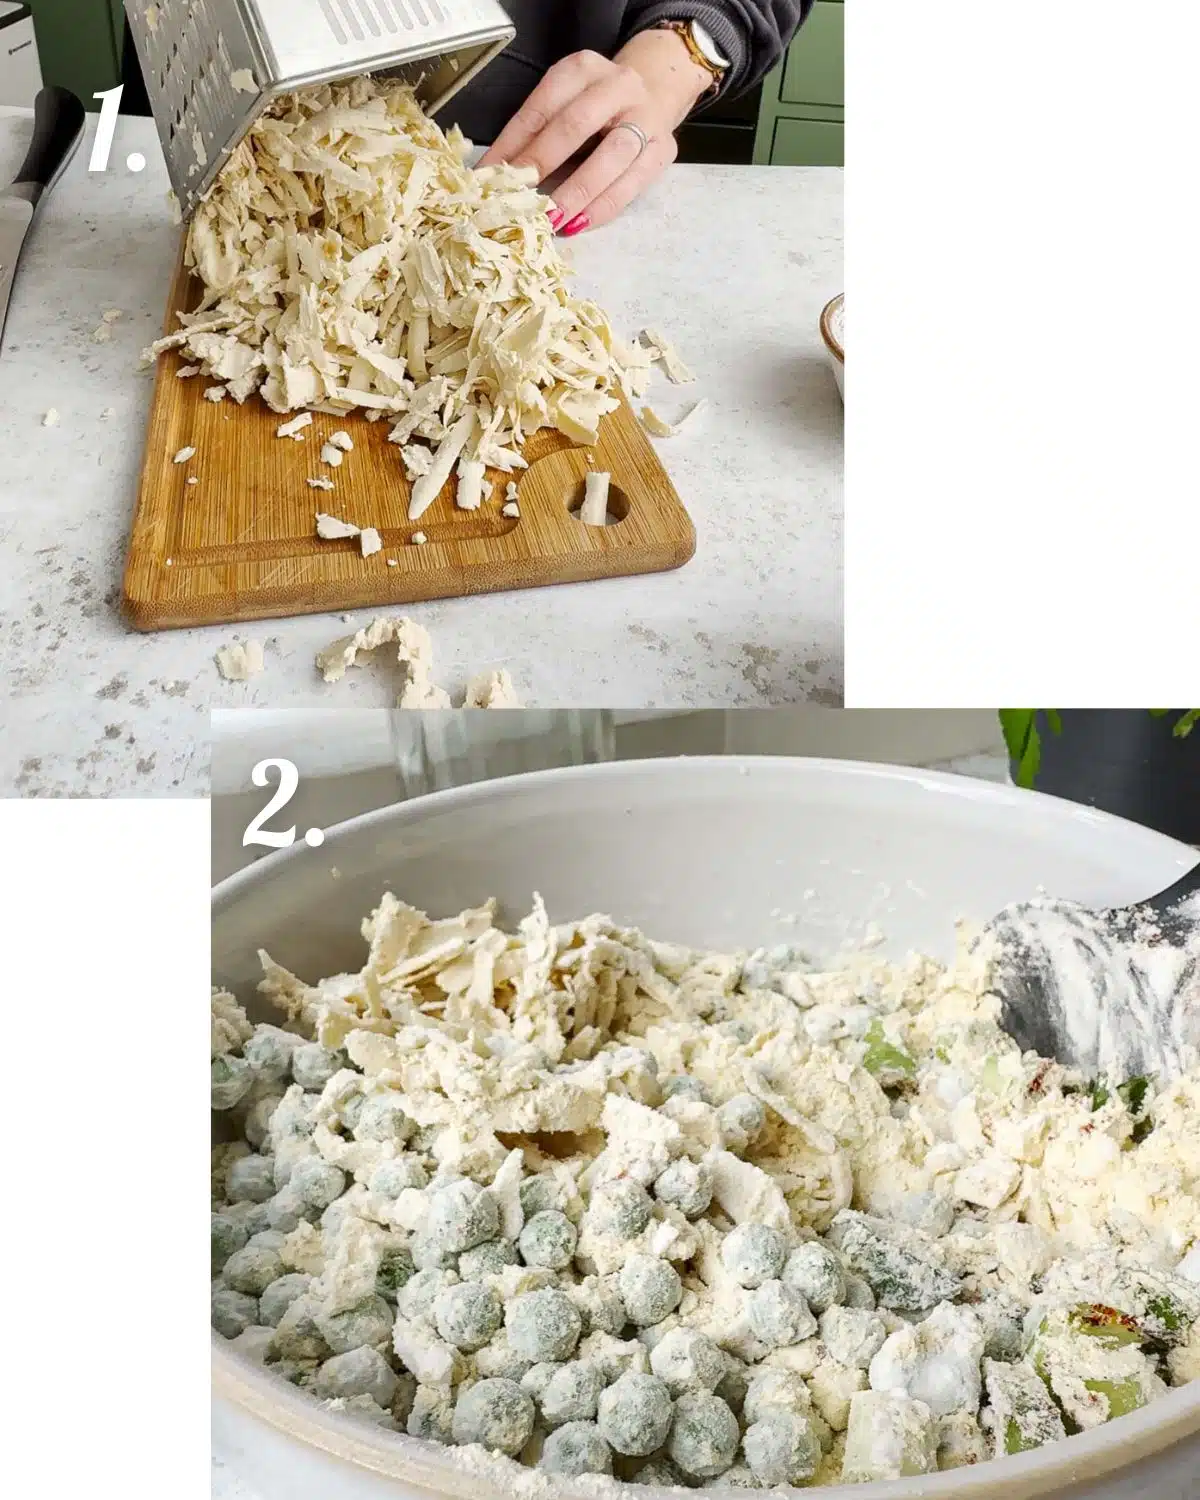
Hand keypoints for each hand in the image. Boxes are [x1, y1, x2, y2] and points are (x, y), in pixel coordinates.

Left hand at [477, 30, 712, 234]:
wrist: (655, 93)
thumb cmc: (597, 107)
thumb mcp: (565, 102)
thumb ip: (536, 131)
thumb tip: (497, 173)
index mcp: (583, 69)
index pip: (542, 106)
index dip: (513, 143)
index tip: (490, 175)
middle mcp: (617, 86)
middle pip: (576, 125)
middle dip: (544, 164)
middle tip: (518, 197)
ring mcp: (645, 118)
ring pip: (610, 158)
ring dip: (576, 193)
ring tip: (550, 220)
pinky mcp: (662, 151)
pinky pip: (631, 185)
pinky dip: (601, 208)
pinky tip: (579, 225)